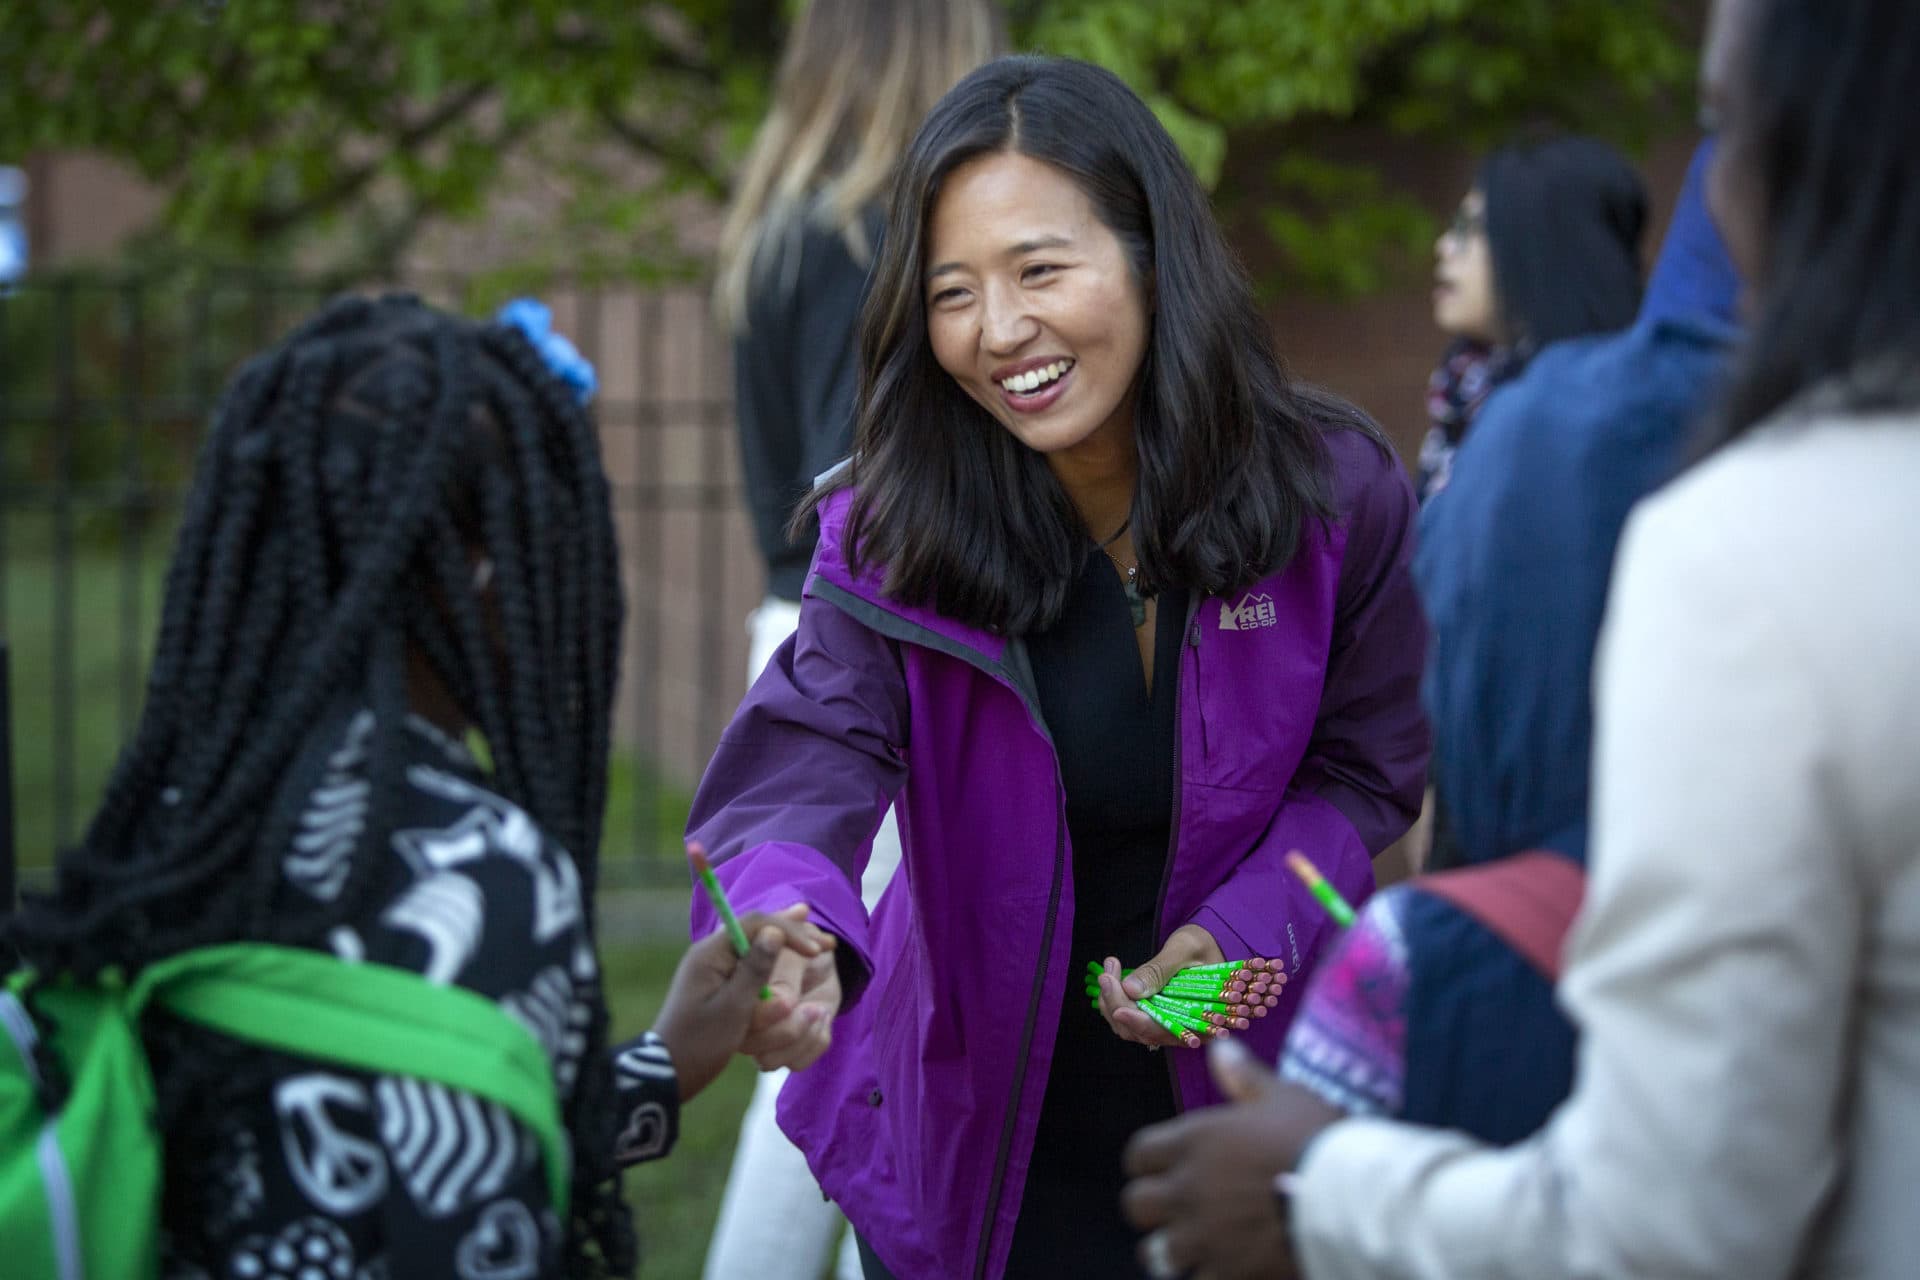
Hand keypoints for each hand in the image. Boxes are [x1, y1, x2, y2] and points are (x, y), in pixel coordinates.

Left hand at [653, 905, 835, 1100]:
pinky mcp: (718, 986)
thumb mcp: (733, 1008)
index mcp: (710, 953)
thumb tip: (775, 932)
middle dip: (793, 936)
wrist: (667, 1074)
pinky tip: (794, 964)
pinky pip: (750, 968)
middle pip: (758, 931)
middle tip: (827, 945)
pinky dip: (774, 969)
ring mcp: (713, 969)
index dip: (790, 931)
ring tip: (816, 949)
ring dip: (785, 950)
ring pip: (756, 949)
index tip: (818, 950)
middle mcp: (711, 954)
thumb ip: (755, 970)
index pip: (755, 923)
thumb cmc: (699, 1044)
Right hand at [739, 916, 842, 1071]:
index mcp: (733, 992)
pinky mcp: (782, 1050)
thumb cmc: (799, 949)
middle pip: (751, 1047)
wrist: (819, 958)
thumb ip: (782, 976)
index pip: (736, 1018)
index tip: (792, 1002)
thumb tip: (783, 1003)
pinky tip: (821, 1016)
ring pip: (770, 1061)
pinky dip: (816, 1040)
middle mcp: (738, 1020)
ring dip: (804, 1037)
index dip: (765, 1015)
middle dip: (789, 1030)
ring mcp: (758, 1039)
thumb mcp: (792, 954)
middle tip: (815, 1008)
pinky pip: (796, 1063)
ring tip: (820, 1009)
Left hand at [1093, 924, 1226, 1048]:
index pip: (1162, 1031)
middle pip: (1141, 1032)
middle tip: (1106, 974)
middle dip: (1118, 1004)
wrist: (1204, 945)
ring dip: (1112, 1001)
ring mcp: (1165, 1024)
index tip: (1119, 1008)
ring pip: (1130, 1027)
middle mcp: (1183, 1029)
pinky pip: (1129, 1016)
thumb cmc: (1200, 945)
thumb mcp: (1183, 949)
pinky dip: (1115, 998)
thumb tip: (1130, 989)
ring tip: (1109, 969)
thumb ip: (1159, 971)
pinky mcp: (1152, 1016)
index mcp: (1200, 1020)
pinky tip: (1112, 976)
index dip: (1137, 1022)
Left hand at [1119, 1037, 1345, 1278]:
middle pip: (1136, 1206)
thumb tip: (1220, 1049)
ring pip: (1156, 1253)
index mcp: (1195, 1141)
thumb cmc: (1317, 1139)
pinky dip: (1205, 1277)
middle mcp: (1187, 1189)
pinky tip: (1224, 1270)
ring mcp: (1203, 1236)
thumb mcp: (1283, 1097)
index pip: (1138, 1155)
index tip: (1164, 1167)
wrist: (1349, 1199)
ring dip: (1172, 1251)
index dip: (1149, 1162)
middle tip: (1177, 1211)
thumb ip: (1246, 1078)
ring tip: (1194, 1249)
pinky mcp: (1226, 1274)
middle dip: (1152, 1209)